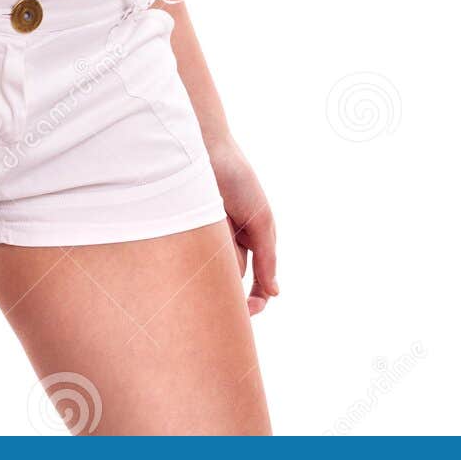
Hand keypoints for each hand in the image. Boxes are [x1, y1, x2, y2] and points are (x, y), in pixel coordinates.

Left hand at [207, 138, 278, 315]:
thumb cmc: (238, 180)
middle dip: (229, 285)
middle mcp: (230, 240)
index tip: (248, 311)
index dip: (255, 299)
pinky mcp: (186, 232)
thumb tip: (274, 293)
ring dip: (213, 264)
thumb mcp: (260, 219)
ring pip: (212, 269)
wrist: (205, 148)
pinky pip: (193, 258)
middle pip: (233, 277)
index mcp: (253, 238)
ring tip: (215, 233)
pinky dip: (195, 258)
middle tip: (226, 289)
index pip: (257, 280)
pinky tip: (196, 245)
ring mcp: (207, 237)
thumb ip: (267, 256)